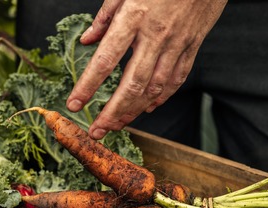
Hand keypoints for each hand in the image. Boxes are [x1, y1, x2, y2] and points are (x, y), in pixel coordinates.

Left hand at [66, 0, 226, 139]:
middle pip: (131, 84)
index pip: (105, 60)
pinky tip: (148, 107)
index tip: (74, 104)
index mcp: (134, 17)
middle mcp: (155, 35)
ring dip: (134, 110)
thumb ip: (105, 16)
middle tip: (97, 131)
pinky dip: (162, 97)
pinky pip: (177, 78)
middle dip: (112, 112)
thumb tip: (87, 41)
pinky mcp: (193, 44)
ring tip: (118, 125)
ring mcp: (177, 42)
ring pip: (154, 87)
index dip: (88, 86)